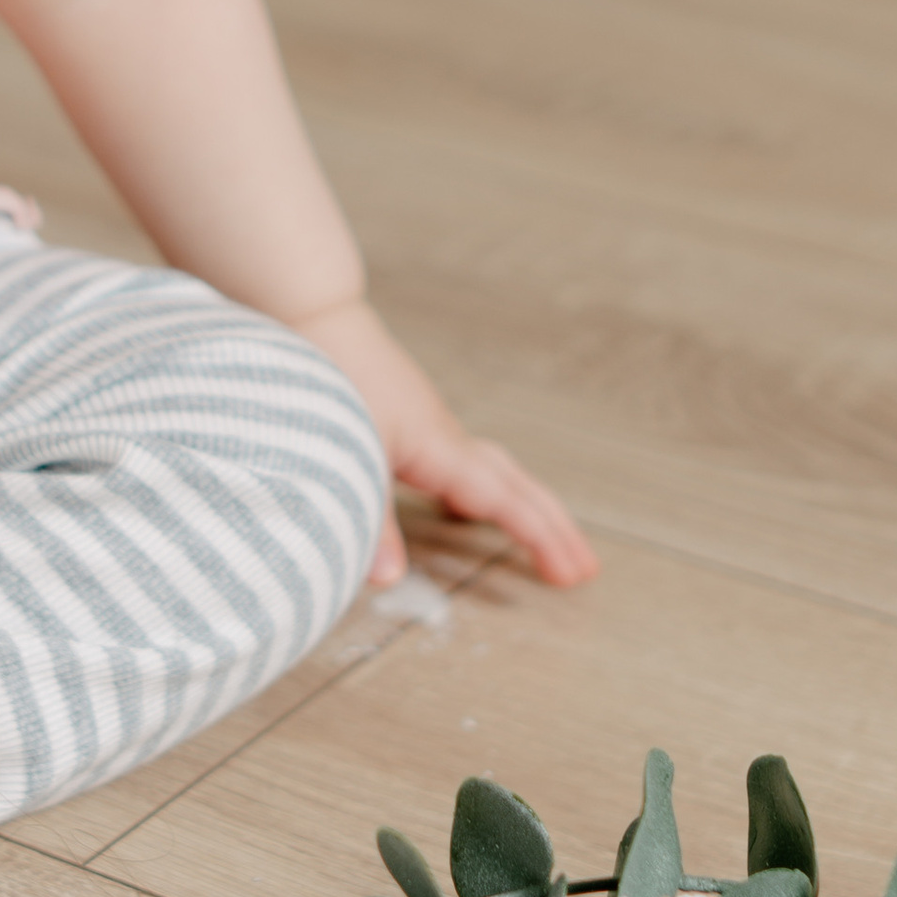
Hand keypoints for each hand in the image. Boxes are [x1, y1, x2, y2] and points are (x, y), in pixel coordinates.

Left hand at [294, 296, 596, 590]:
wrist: (314, 317)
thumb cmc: (331, 377)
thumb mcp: (349, 457)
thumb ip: (370, 522)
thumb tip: (388, 578)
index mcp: (438, 448)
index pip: (503, 499)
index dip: (539, 536)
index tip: (570, 570)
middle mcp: (445, 437)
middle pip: (515, 485)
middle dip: (552, 527)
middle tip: (583, 567)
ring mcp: (432, 428)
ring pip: (496, 471)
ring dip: (525, 506)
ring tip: (545, 540)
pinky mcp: (413, 423)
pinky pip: (466, 463)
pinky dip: (484, 489)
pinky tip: (466, 506)